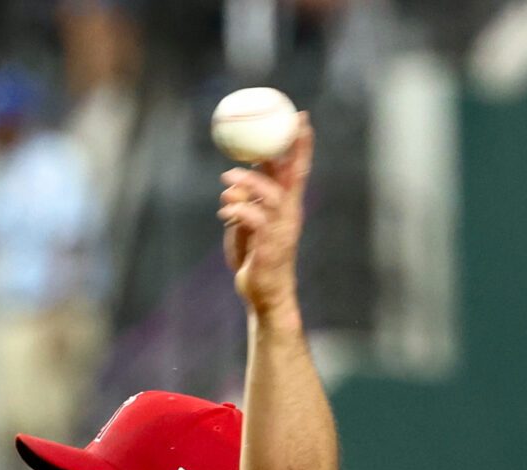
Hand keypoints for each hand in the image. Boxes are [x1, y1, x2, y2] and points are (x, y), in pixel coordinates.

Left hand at [219, 115, 313, 318]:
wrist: (265, 295)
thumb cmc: (257, 257)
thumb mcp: (250, 223)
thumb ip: (246, 201)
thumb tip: (231, 183)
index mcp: (289, 206)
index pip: (299, 169)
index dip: (301, 143)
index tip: (301, 117)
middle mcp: (290, 215)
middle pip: (291, 176)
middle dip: (282, 152)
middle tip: (260, 136)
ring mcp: (282, 231)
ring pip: (269, 196)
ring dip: (247, 183)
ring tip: (226, 179)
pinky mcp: (269, 247)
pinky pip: (254, 220)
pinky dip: (237, 211)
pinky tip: (225, 212)